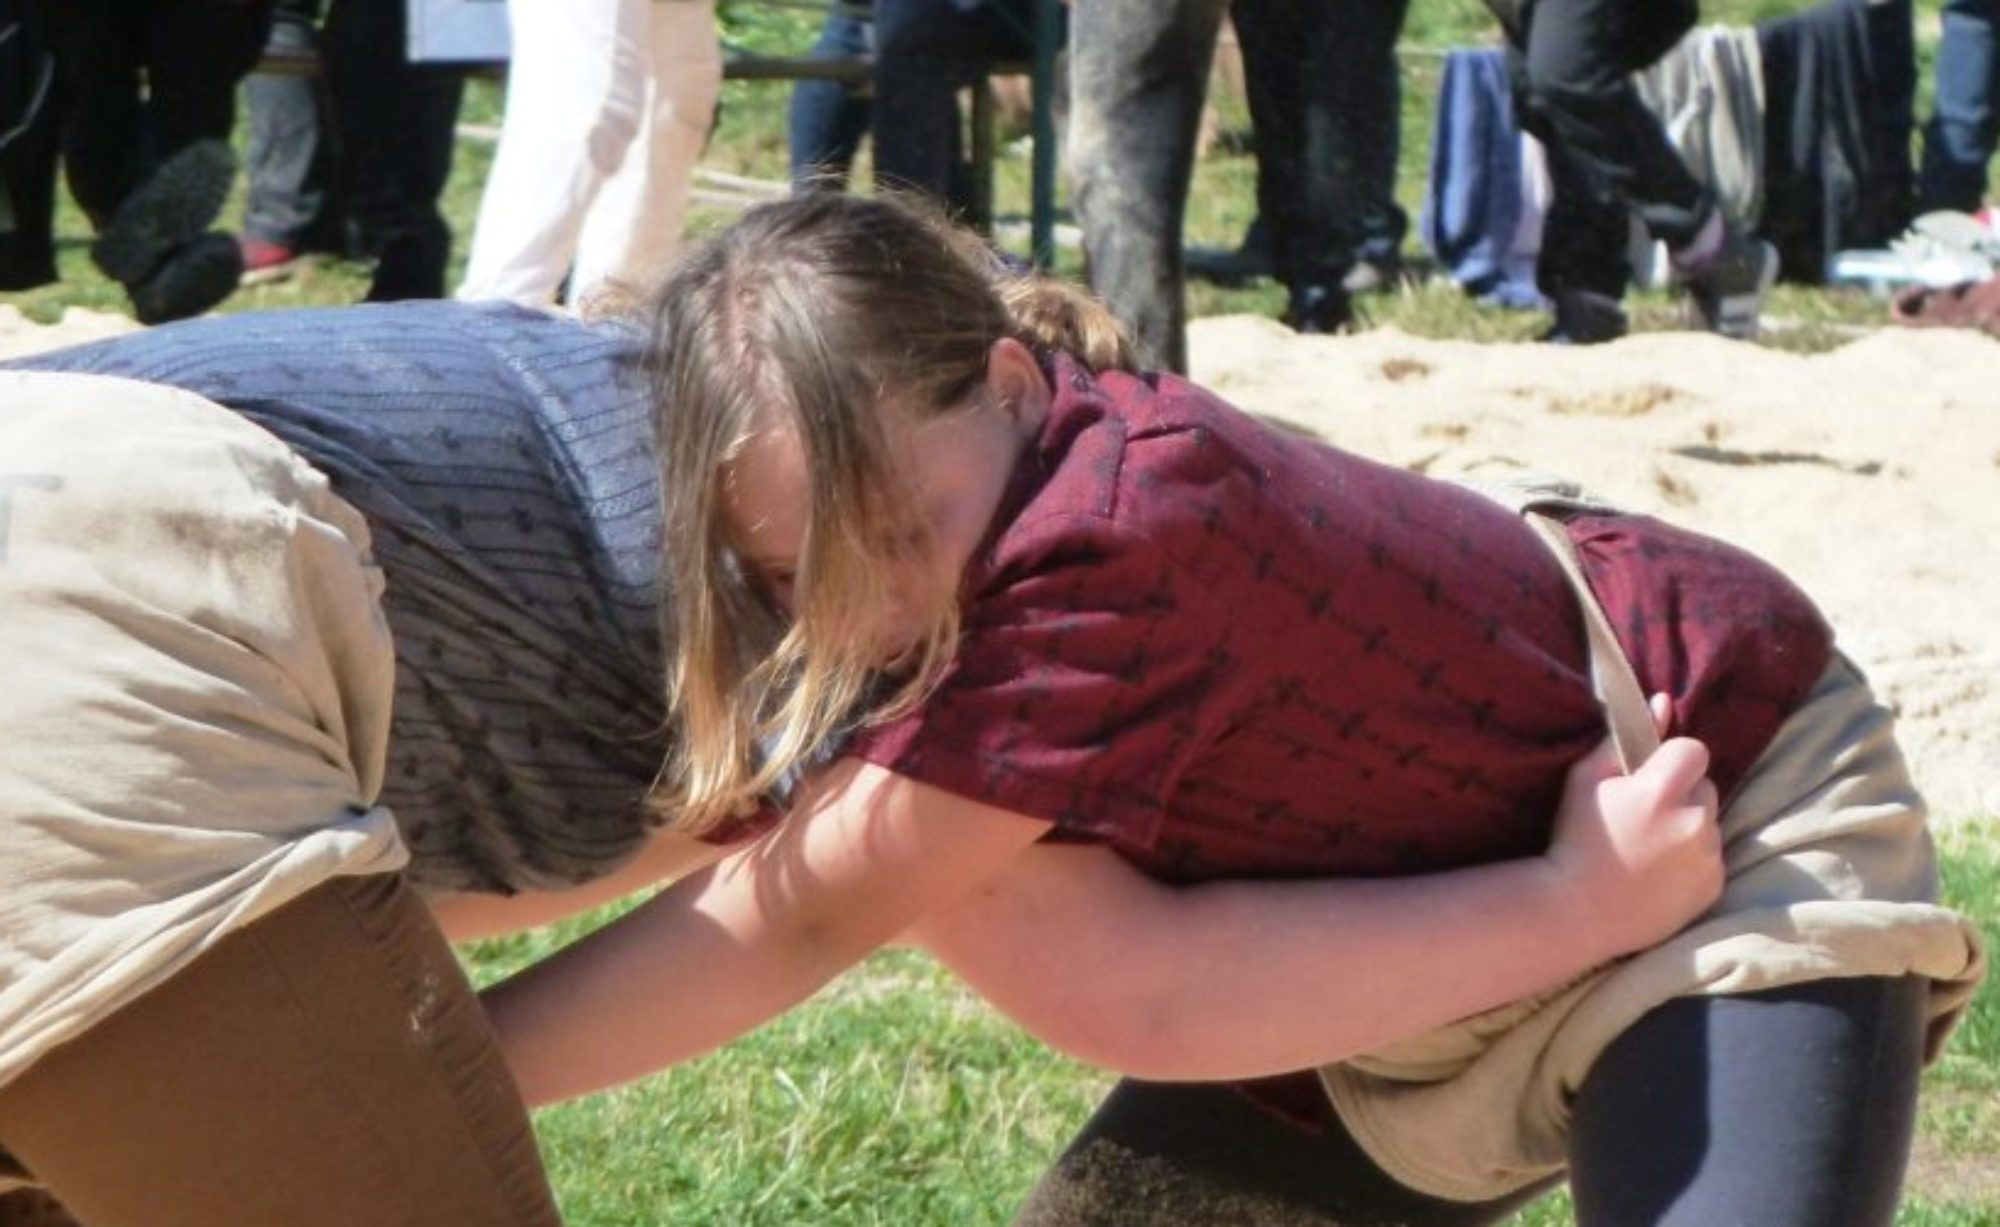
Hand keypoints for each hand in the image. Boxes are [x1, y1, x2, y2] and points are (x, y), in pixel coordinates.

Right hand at [1545, 695, 1722, 958]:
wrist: (1577, 911)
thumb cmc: (1575, 839)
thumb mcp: (1585, 780)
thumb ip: (1628, 737)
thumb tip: (1664, 702)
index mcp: (1661, 791)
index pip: (1694, 750)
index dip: (1671, 761)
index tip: (1648, 779)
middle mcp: (1694, 822)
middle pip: (1706, 787)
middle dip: (1682, 795)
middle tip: (1644, 818)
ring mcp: (1707, 858)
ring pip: (1710, 823)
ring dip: (1688, 827)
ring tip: (1649, 848)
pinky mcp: (1714, 887)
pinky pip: (1713, 857)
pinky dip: (1693, 860)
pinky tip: (1659, 872)